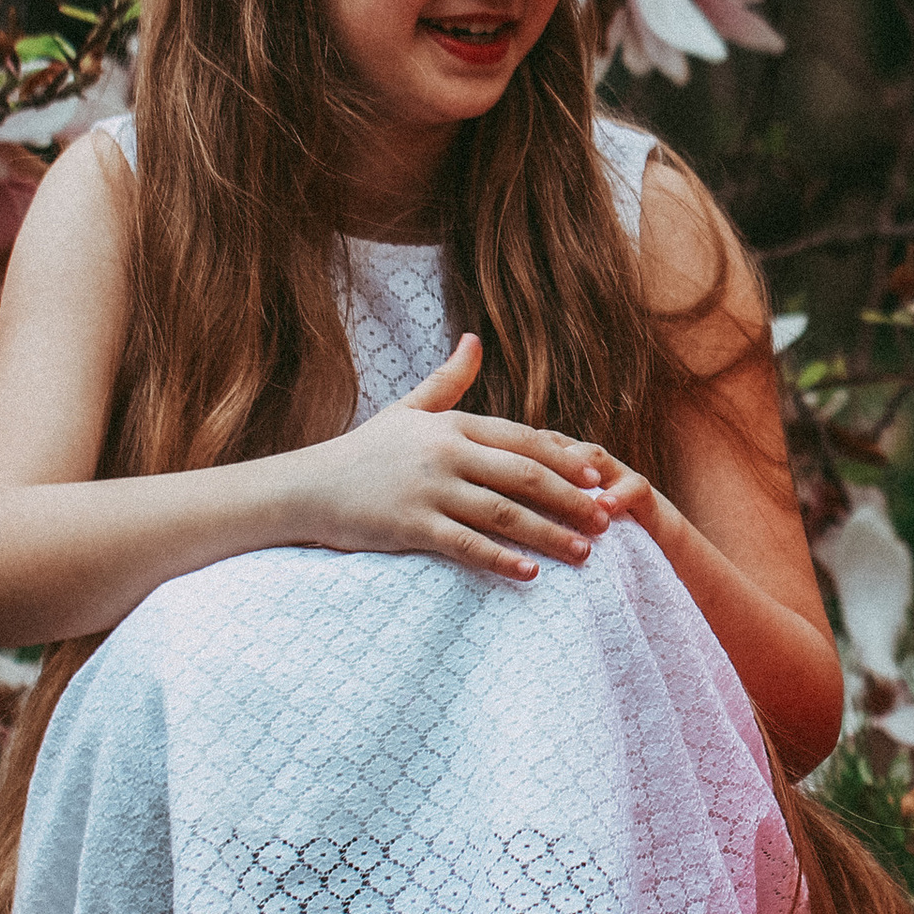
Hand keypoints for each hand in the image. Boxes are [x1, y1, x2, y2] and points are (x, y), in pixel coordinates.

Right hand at [302, 333, 610, 579]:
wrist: (306, 488)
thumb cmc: (364, 452)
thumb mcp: (407, 410)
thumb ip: (448, 380)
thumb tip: (474, 339)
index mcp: (451, 425)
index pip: (523, 440)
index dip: (566, 459)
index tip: (600, 478)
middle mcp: (444, 453)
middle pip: (524, 475)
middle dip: (571, 500)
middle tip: (607, 521)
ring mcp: (428, 490)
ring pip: (504, 514)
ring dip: (550, 534)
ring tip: (585, 552)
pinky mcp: (410, 526)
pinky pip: (467, 545)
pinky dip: (502, 560)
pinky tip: (532, 574)